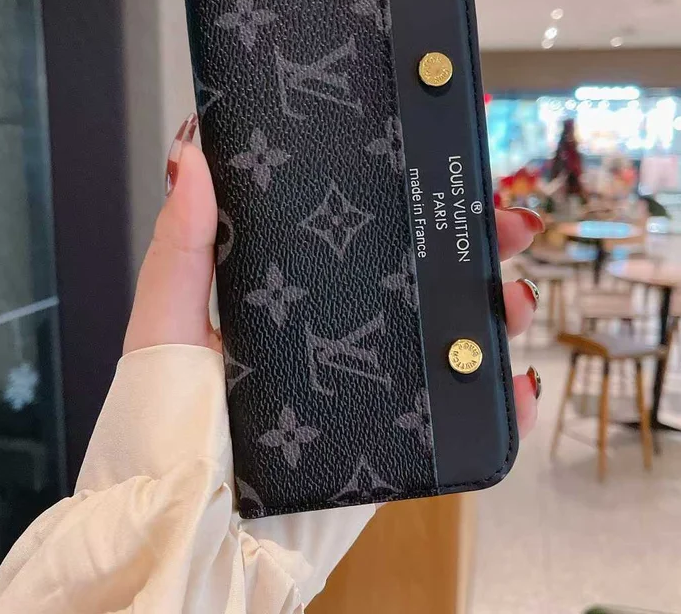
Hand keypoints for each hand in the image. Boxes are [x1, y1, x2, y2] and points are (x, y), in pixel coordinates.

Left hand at [124, 114, 541, 438]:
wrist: (193, 527)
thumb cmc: (166, 421)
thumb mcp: (169, 320)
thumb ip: (182, 244)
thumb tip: (190, 154)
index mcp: (298, 294)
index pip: (365, 233)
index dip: (408, 199)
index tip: (440, 166)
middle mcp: (343, 332)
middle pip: (422, 277)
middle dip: (474, 244)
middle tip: (507, 224)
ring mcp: (373, 385)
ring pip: (450, 337)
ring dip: (496, 312)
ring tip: (515, 298)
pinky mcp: (392, 438)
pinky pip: (456, 417)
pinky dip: (497, 402)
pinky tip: (515, 383)